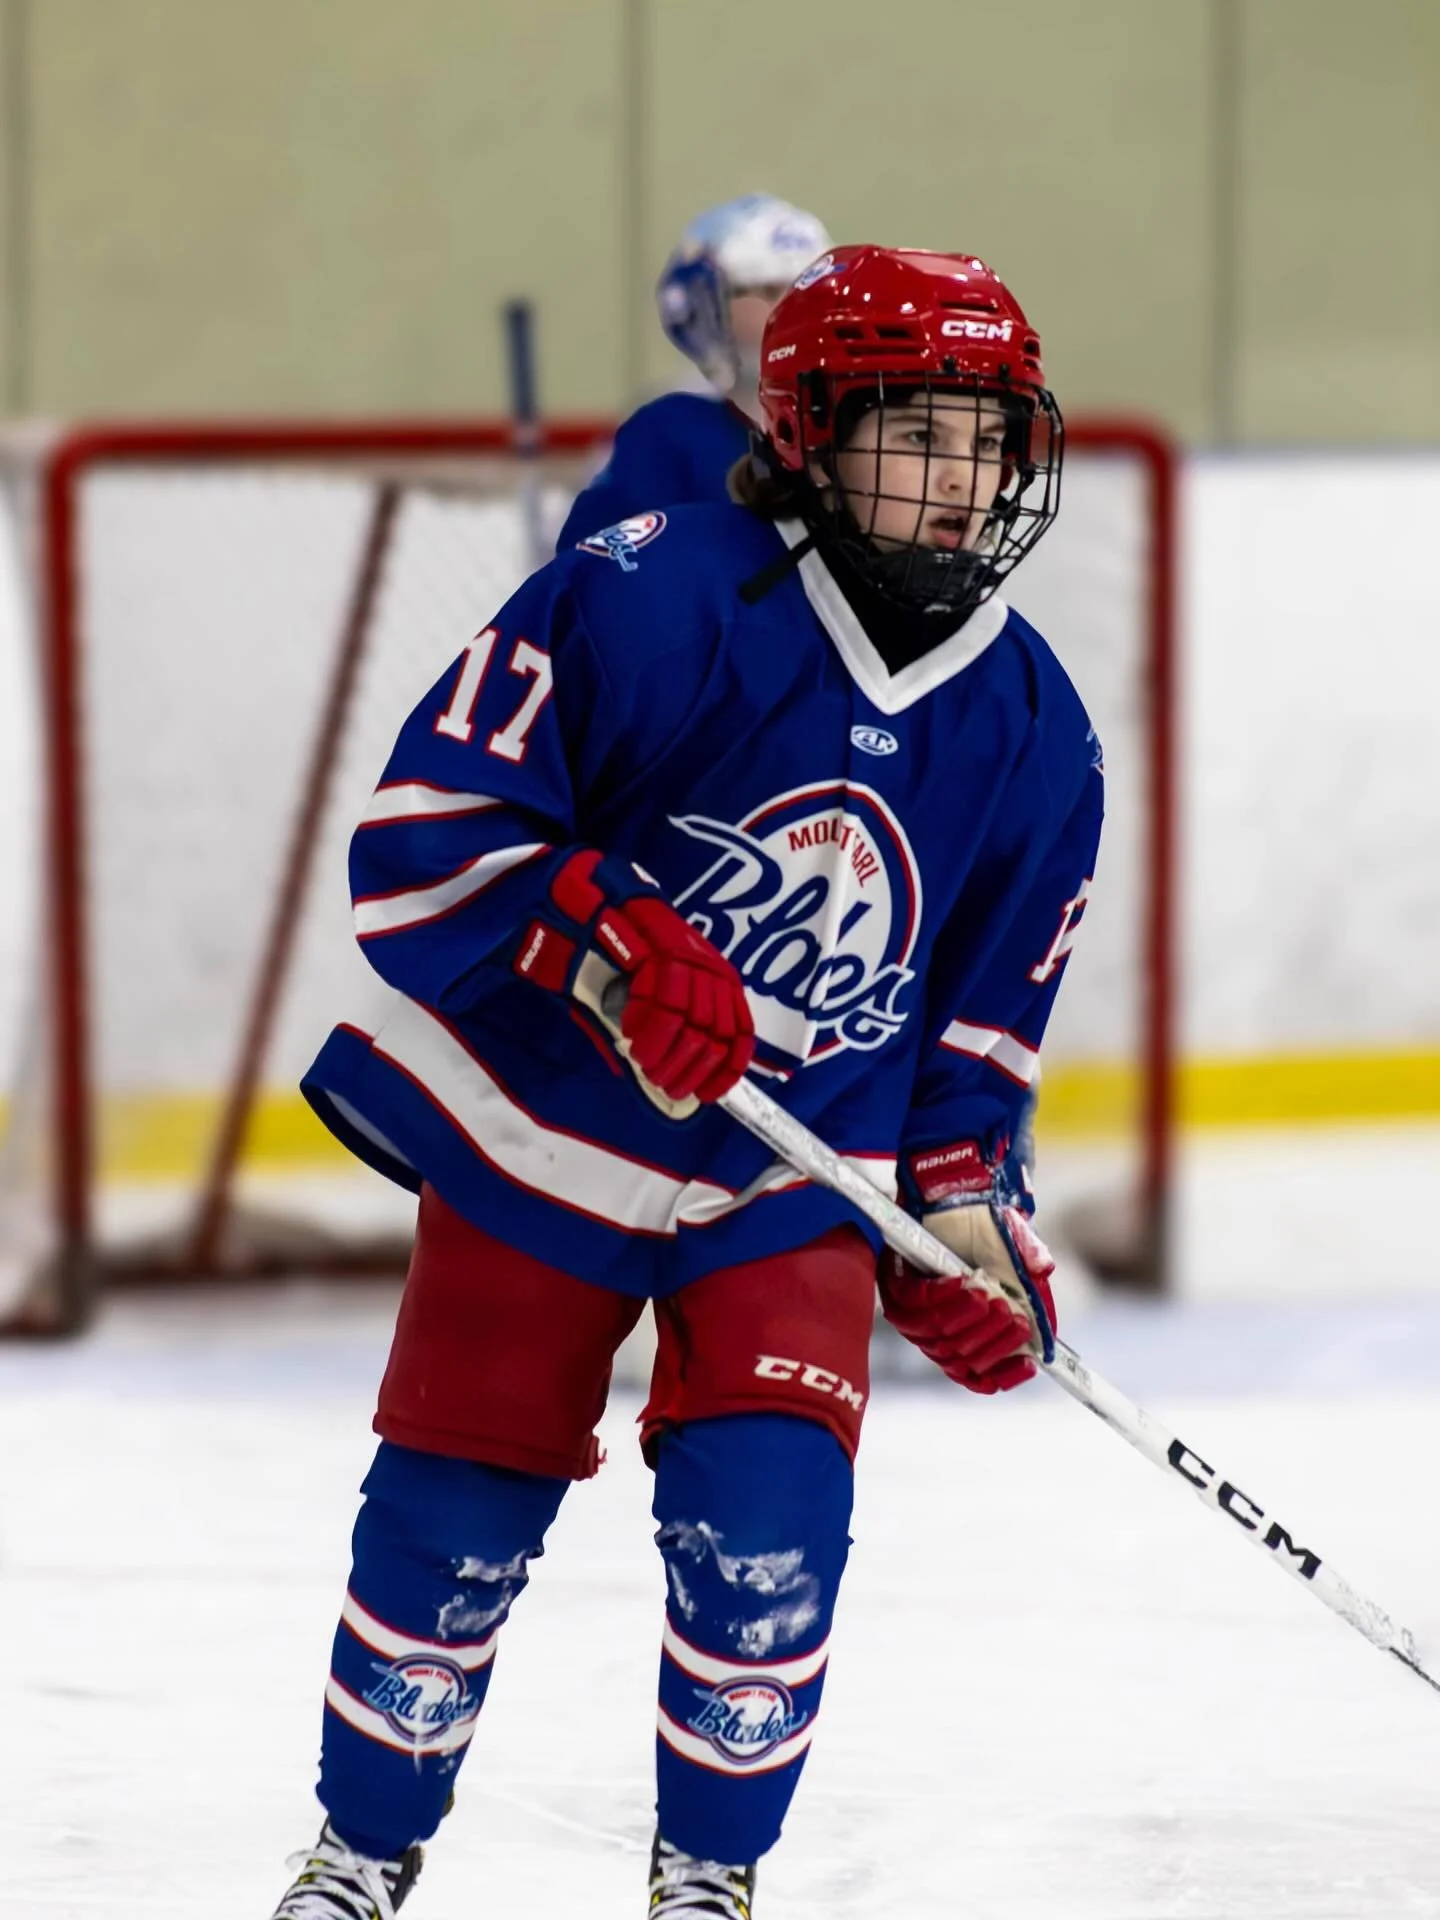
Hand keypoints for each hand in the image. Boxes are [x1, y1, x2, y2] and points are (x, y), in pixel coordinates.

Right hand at [611, 895, 754, 1102]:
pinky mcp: (665, 953)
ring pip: (687, 1025)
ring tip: (641, 1060)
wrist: (608, 907)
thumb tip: (674, 1081)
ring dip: (660, 1053)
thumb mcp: (667, 994)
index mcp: (726, 986)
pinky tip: (628, 1029)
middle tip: (659, 1081)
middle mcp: (717, 974)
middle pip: (712, 1038)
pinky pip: (659, 1003)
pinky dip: (642, 1026)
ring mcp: (694, 961)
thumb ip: (675, 1031)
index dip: (723, 1073)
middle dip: (683, 1070)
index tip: (702, 1095)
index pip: (740, 1038)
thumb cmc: (636, 959)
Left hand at [880, 1138, 1056, 1392]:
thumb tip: (1048, 1337)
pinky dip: (941, 1295)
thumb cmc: (992, 1228)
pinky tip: (962, 1278)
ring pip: (937, 1335)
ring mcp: (914, 1309)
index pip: (978, 1376)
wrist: (962, 1188)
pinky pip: (914, 1303)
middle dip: (992, 1339)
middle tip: (1013, 1315)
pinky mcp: (895, 1283)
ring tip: (989, 1294)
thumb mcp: (1022, 1260)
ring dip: (967, 1318)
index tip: (1030, 1366)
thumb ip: (1034, 1294)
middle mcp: (938, 1327)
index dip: (1003, 1376)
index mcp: (968, 1332)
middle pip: (959, 1359)